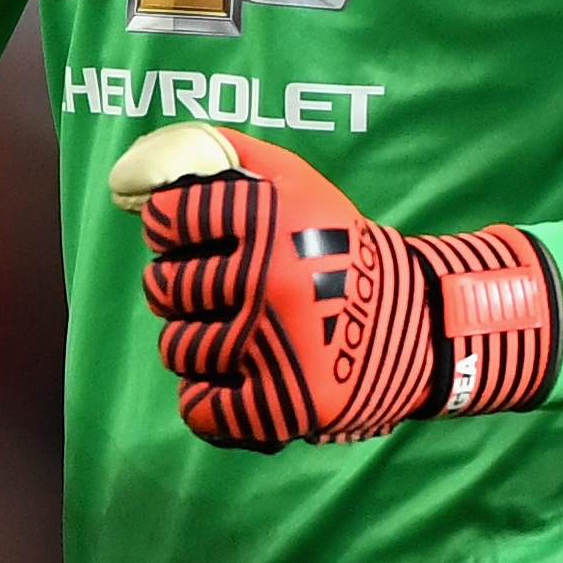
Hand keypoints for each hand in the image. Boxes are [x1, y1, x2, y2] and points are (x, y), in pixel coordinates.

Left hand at [110, 124, 557, 451]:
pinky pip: (200, 406)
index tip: (185, 235)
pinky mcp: (281, 404)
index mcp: (269, 222)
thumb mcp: (298, 181)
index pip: (169, 219)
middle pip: (164, 287)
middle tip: (214, 288)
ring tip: (231, 332)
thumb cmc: (338, 245)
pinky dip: (207, 398)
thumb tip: (146, 164)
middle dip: (180, 286)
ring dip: (195, 341)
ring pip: (177, 347)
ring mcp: (273, 347)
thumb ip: (228, 155)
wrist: (416, 322)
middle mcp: (268, 282)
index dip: (169, 227)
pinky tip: (233, 377)